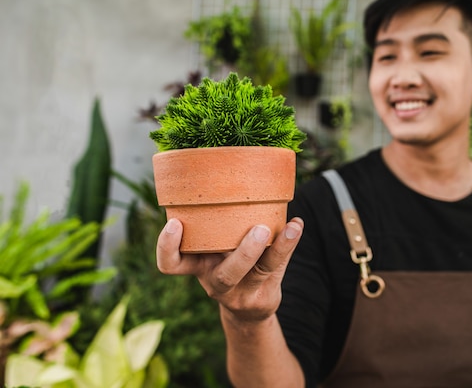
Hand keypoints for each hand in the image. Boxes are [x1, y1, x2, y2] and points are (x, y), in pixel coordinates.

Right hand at [156, 217, 303, 322]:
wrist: (249, 308)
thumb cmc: (228, 263)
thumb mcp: (214, 249)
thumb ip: (215, 222)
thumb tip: (225, 171)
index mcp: (197, 265)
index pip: (171, 264)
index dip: (167, 247)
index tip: (175, 223)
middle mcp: (216, 281)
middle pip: (226, 276)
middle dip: (244, 253)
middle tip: (260, 229)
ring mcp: (241, 291)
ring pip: (258, 273)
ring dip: (276, 248)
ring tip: (289, 228)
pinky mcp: (264, 294)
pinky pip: (277, 266)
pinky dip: (289, 243)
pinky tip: (296, 225)